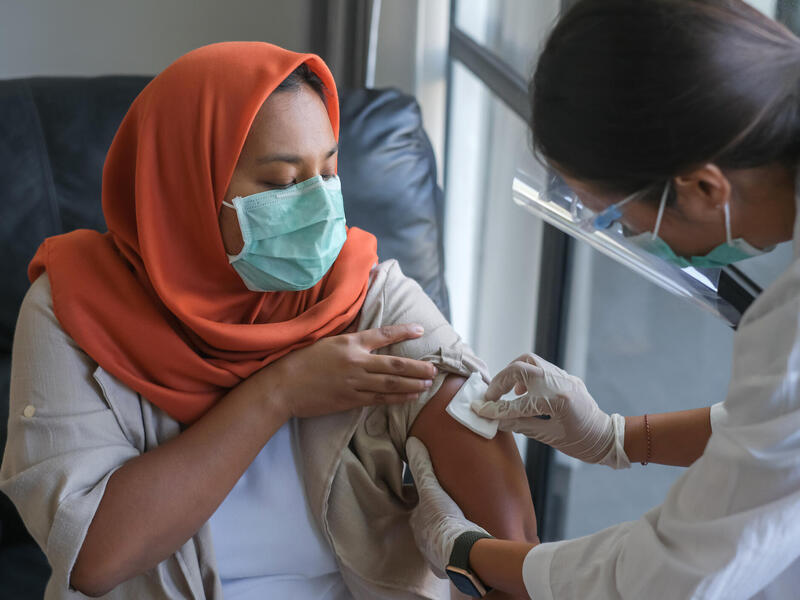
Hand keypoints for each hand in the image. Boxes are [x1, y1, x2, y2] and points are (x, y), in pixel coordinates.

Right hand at [262, 323, 437, 418]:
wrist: (284, 386)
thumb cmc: (302, 360)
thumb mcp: (327, 341)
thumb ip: (350, 340)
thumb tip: (367, 335)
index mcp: (350, 343)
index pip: (383, 334)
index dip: (404, 331)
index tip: (420, 329)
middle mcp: (356, 361)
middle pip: (395, 364)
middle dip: (417, 367)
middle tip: (434, 369)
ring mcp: (354, 382)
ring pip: (391, 384)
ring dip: (413, 384)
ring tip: (428, 384)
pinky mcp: (350, 400)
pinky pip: (380, 399)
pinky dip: (397, 398)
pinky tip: (410, 396)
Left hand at [405, 437, 488, 577]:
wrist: (465, 554)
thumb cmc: (446, 520)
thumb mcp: (432, 488)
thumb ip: (421, 466)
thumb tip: (410, 442)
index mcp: (417, 522)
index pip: (417, 506)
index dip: (424, 498)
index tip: (434, 492)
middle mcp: (421, 541)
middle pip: (427, 524)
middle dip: (434, 517)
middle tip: (447, 508)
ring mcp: (433, 556)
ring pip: (437, 540)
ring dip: (444, 533)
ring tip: (457, 524)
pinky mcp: (448, 568)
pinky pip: (449, 556)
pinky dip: (454, 549)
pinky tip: (463, 544)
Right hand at [474, 354, 629, 468]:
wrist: (609, 437)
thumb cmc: (582, 443)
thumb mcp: (548, 437)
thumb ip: (520, 425)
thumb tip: (495, 419)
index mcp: (557, 400)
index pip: (517, 403)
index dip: (495, 409)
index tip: (479, 410)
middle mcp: (560, 382)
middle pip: (520, 368)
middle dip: (499, 382)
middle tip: (490, 397)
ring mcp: (564, 376)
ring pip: (529, 361)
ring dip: (511, 373)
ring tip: (504, 391)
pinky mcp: (565, 377)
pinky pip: (540, 367)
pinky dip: (525, 375)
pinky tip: (522, 391)